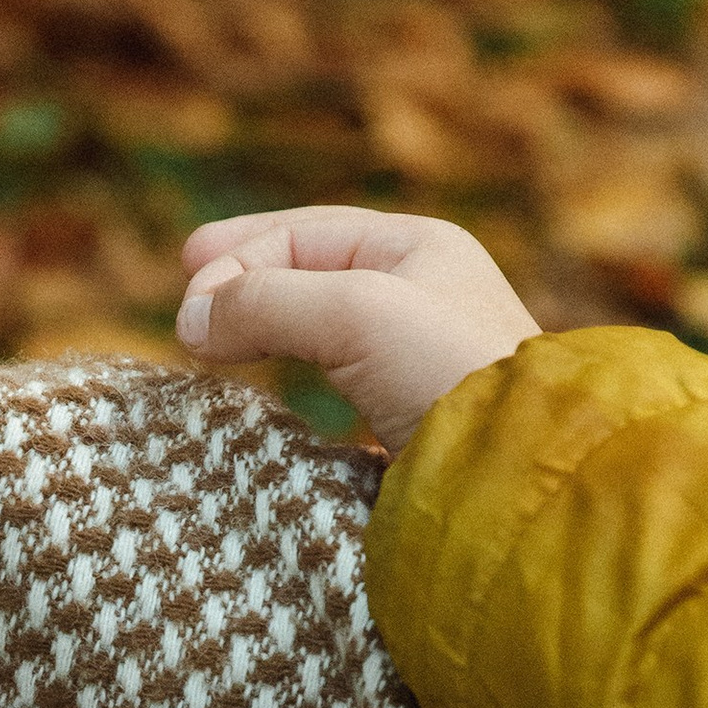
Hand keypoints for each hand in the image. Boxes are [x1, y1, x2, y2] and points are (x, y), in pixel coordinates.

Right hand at [174, 205, 539, 453]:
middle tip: (186, 306)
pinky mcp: (413, 422)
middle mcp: (422, 295)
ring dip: (265, 333)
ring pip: (320, 331)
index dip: (235, 258)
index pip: (302, 233)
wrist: (521, 474)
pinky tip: (271, 404)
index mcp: (419, 248)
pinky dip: (292, 384)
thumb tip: (192, 320)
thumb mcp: (353, 312)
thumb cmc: (450, 374)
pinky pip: (337, 387)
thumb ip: (265, 301)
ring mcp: (418, 361)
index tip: (187, 308)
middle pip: (308, 275)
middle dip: (243, 285)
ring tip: (216, 348)